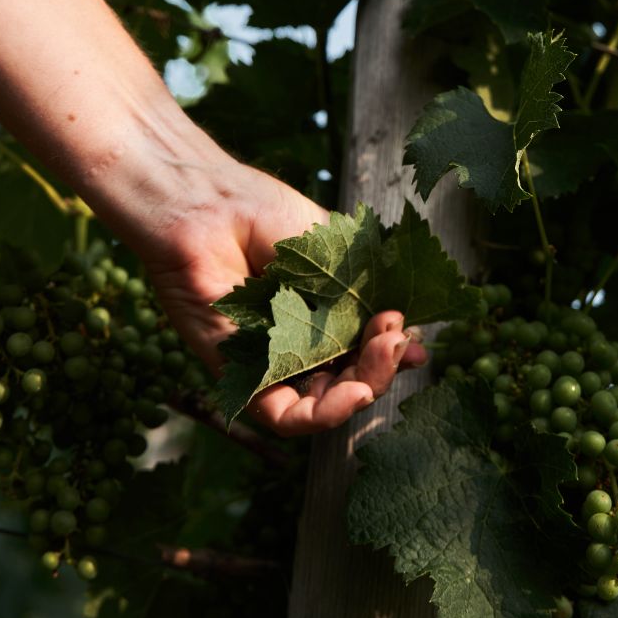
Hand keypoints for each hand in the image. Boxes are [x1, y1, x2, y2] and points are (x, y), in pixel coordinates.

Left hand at [141, 162, 427, 435]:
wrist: (203, 203)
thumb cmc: (257, 210)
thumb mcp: (331, 248)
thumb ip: (363, 290)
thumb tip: (406, 327)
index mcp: (320, 313)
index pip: (362, 348)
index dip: (391, 352)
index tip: (414, 336)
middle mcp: (296, 343)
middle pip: (349, 380)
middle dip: (382, 366)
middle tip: (397, 337)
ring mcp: (268, 363)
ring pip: (322, 404)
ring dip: (363, 389)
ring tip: (384, 356)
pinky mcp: (237, 376)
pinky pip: (282, 415)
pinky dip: (322, 414)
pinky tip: (354, 393)